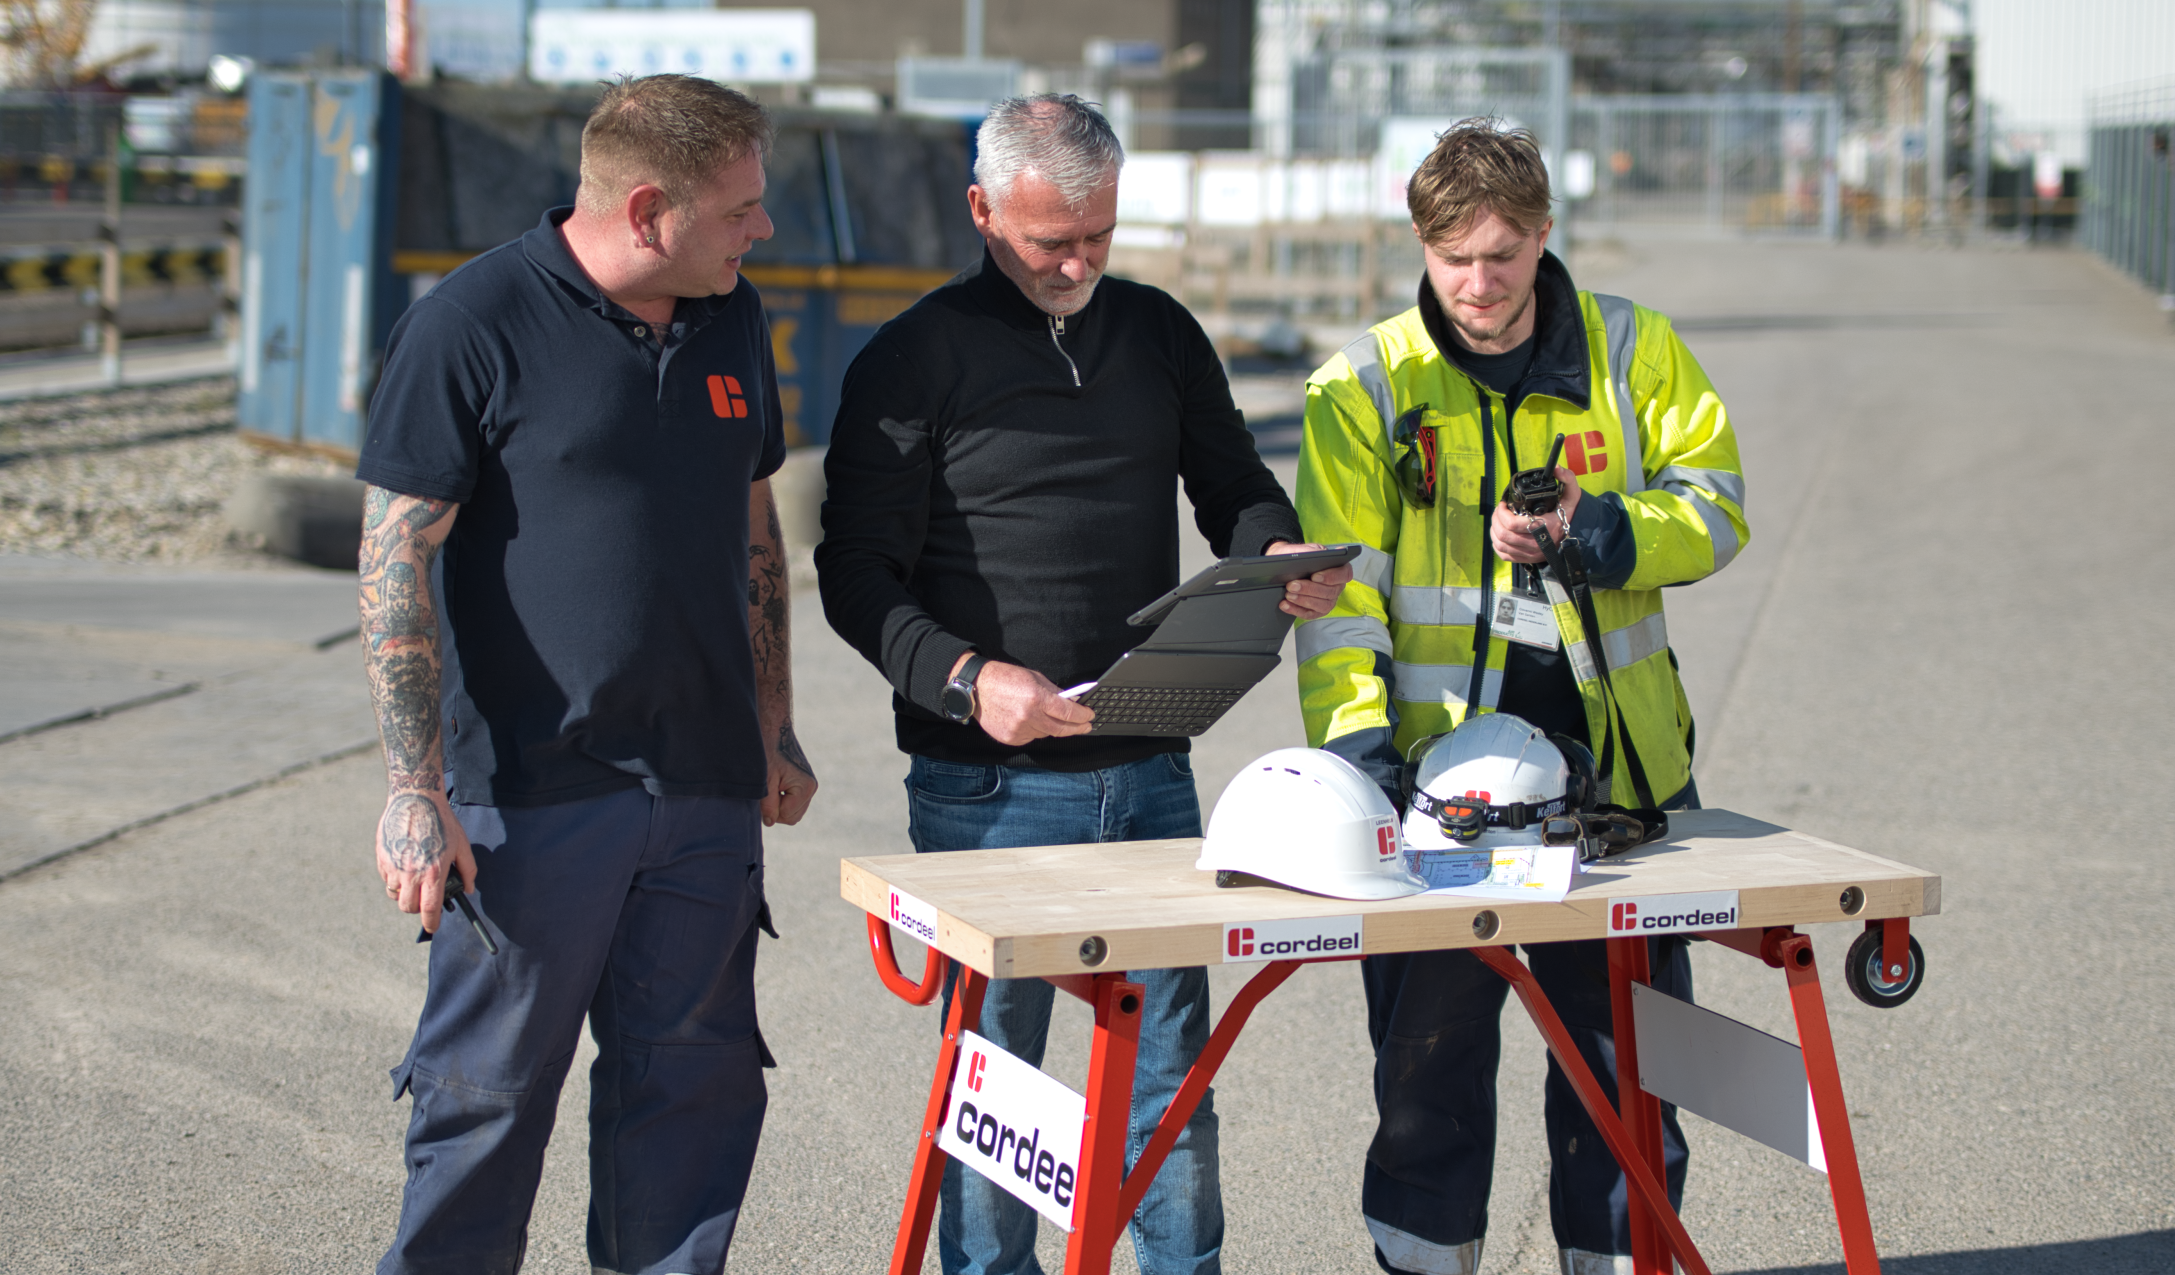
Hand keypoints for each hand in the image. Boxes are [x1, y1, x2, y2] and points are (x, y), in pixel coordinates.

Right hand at [375, 789, 475, 934]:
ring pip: (395, 895)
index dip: (432, 923)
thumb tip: (469, 889)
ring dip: (405, 893)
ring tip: (416, 878)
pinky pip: (387, 879)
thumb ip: (468, 870)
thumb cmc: (442, 821)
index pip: (429, 909)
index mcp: (432, 872)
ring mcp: (393, 866)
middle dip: (417, 908)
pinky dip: (395, 879)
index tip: (434, 926)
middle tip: (425, 899)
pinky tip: (405, 864)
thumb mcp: (462, 844)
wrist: (415, 798)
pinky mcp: (381, 858)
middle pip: (408, 907)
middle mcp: (410, 873)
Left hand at [763, 722, 818, 826]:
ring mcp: (809, 785)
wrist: (775, 729)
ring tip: (771, 785)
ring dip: (779, 804)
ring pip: (793, 811)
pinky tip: (775, 783)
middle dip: (776, 810)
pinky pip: (793, 802)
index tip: (763, 793)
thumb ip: (768, 805)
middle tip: (766, 791)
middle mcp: (812, 787)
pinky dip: (782, 799)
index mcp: (806, 787)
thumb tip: (770, 823)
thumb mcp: (765, 781)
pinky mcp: (804, 782)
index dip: (771, 811)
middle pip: (793, 817)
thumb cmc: (769, 752)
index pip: (787, 816)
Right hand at [970, 659, 1094, 746]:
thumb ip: (1054, 692)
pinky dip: (1035, 730)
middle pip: (1061, 729)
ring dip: (1052, 727)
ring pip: (1046, 734)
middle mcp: (1029, 716)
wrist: (977, 688)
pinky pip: (1031, 737)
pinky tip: (1030, 721)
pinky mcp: (1011, 738)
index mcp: (1037, 698)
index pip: (1068, 712)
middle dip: (1077, 728)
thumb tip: (1072, 702)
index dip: (1083, 716)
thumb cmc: (1005, 679)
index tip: (1090, 716)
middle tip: (1086, 727)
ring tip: (1050, 718)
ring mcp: (1019, 730)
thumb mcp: (1034, 678)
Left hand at [1265, 541, 1355, 619]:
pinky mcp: (1317, 610)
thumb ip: (1311, 551)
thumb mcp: (1302, 550)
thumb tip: (1318, 554)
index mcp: (1338, 568)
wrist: (1284, 566)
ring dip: (1304, 601)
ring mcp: (1328, 599)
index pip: (1344, 574)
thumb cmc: (1296, 556)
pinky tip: (1285, 605)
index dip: (1332, 577)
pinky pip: (1310, 614)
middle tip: (1292, 585)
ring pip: (1322, 605)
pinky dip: (1297, 610)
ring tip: (1288, 595)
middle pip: (1330, 592)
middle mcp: (1337, 586)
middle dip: (1310, 589)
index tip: (1315, 576)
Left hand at [1489, 467, 1582, 563]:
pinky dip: (1497, 544)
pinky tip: (1499, 533)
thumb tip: (1555, 468)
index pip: (1513, 524)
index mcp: (1545, 528)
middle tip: (1499, 510)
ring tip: (1498, 519)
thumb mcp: (1573, 495)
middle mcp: (1537, 544)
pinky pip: (1504, 555)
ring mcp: (1531, 553)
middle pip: (1503, 534)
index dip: (1502, 513)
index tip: (1503, 504)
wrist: (1577, 536)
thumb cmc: (1571, 514)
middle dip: (1496, 519)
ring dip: (1494, 530)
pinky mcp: (1526, 559)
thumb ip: (1567, 479)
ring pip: (1501, 545)